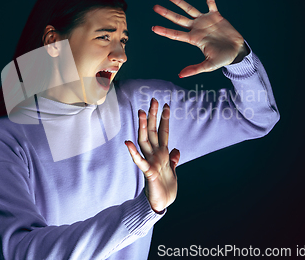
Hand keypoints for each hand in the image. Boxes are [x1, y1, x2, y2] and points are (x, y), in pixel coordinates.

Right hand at [125, 98, 180, 212]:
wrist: (161, 204)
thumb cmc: (166, 188)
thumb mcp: (173, 171)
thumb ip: (173, 159)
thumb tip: (176, 150)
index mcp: (161, 153)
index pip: (162, 132)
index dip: (164, 119)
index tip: (166, 105)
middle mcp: (154, 154)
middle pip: (152, 131)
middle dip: (153, 116)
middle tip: (153, 100)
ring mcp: (150, 162)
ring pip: (145, 141)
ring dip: (142, 127)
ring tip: (140, 112)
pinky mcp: (148, 172)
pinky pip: (140, 161)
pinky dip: (133, 153)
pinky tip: (128, 143)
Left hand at [152, 0, 247, 77]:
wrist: (236, 51)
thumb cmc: (222, 59)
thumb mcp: (209, 65)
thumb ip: (195, 69)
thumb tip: (180, 75)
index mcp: (194, 39)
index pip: (175, 34)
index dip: (164, 31)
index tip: (153, 27)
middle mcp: (196, 28)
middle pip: (178, 19)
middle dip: (167, 13)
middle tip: (155, 7)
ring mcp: (205, 21)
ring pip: (190, 9)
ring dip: (180, 3)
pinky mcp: (216, 16)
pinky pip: (211, 3)